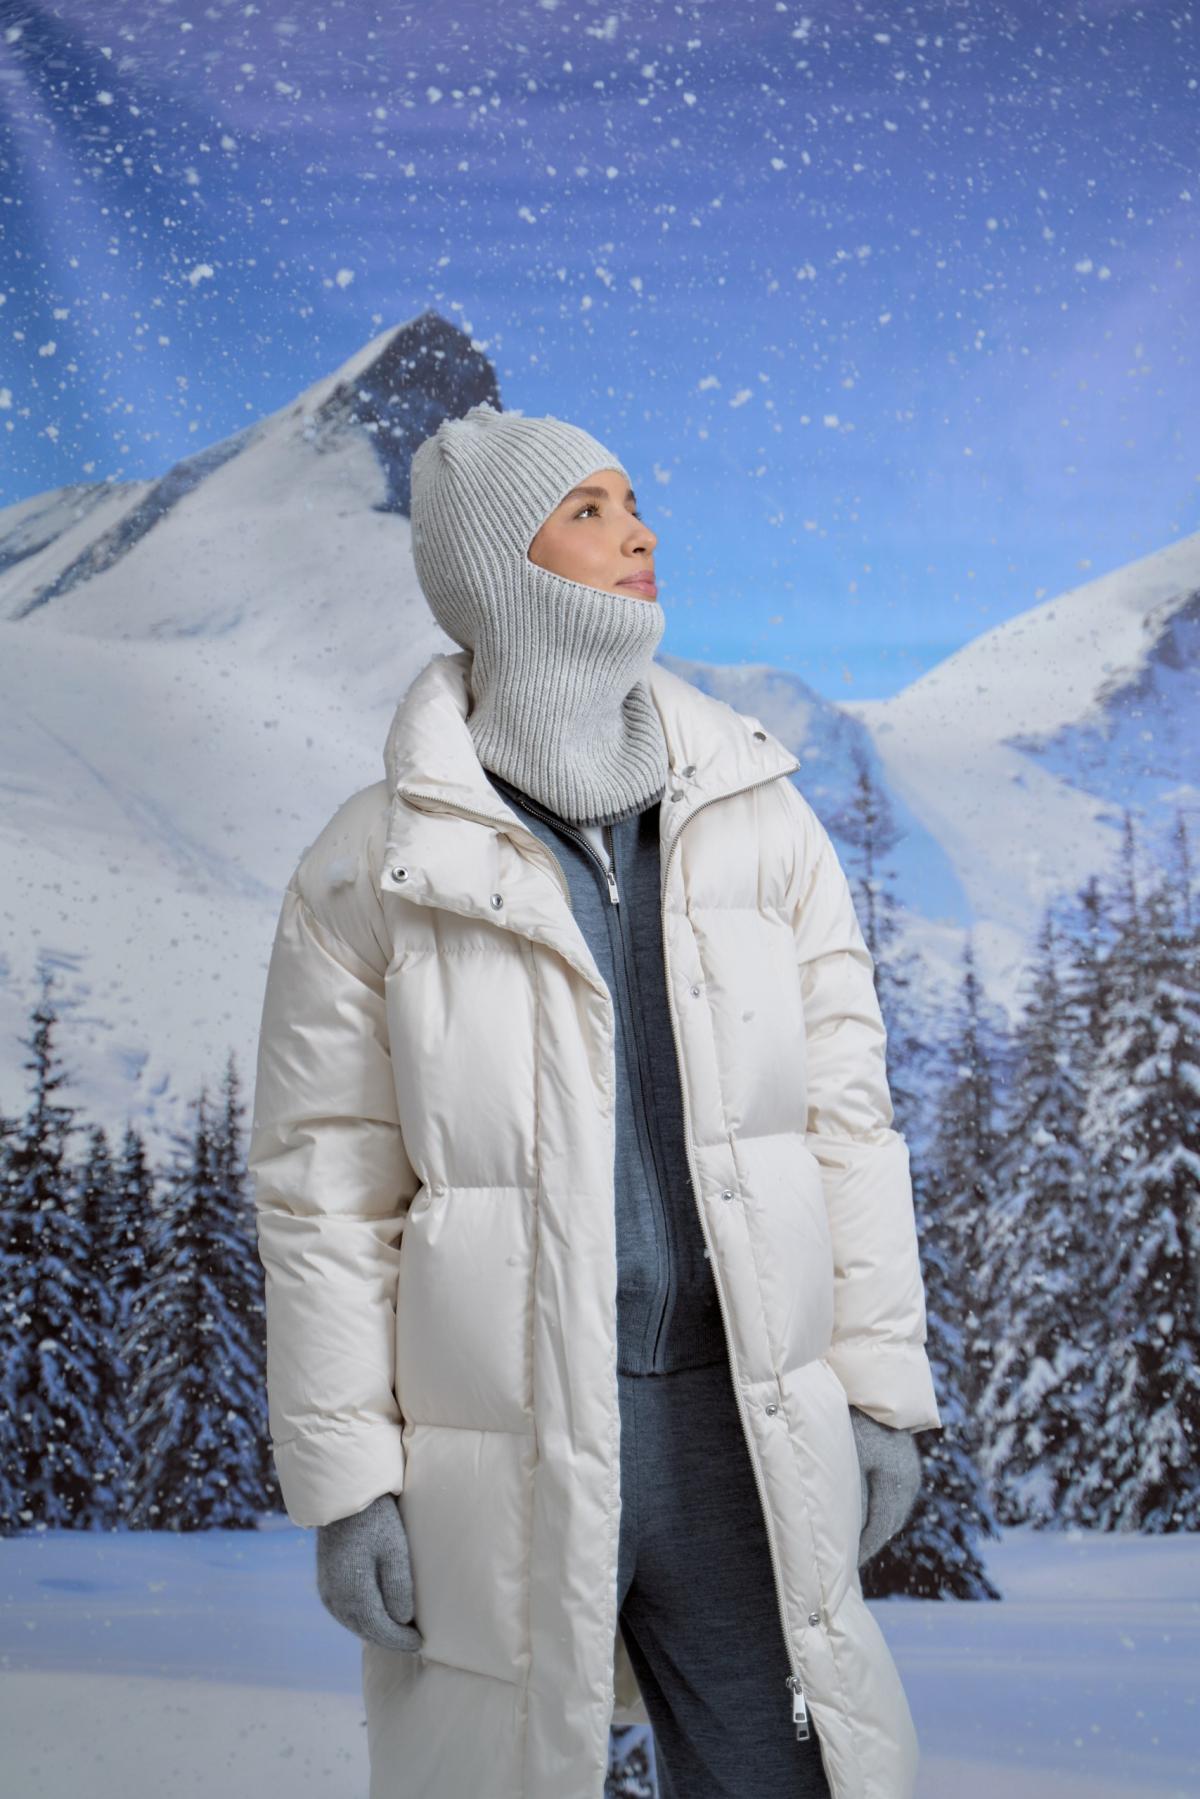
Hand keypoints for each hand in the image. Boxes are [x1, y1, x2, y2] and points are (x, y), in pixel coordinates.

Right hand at [316, 1493, 423, 1652]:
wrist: (344, 1498)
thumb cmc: (375, 1521)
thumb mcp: (395, 1551)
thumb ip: (399, 1588)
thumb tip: (403, 1620)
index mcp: (353, 1592)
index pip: (379, 1629)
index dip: (400, 1640)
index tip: (419, 1643)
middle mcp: (335, 1597)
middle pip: (365, 1630)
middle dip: (389, 1639)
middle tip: (411, 1642)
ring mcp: (327, 1590)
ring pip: (353, 1623)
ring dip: (375, 1631)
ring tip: (397, 1632)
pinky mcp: (325, 1582)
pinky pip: (344, 1612)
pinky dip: (362, 1619)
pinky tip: (376, 1616)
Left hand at [848, 1407, 921, 1565]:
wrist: (871, 1384)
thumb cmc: (850, 1417)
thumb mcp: (843, 1455)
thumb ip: (843, 1490)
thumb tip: (836, 1526)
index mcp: (894, 1480)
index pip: (880, 1526)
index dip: (864, 1547)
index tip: (848, 1563)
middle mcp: (908, 1477)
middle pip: (891, 1522)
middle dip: (871, 1541)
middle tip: (849, 1559)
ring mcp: (910, 1469)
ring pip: (896, 1510)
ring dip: (878, 1527)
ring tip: (857, 1542)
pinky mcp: (907, 1461)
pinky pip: (896, 1495)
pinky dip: (882, 1510)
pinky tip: (866, 1517)